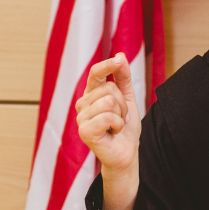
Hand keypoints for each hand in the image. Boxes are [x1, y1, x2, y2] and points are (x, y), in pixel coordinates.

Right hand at [76, 53, 140, 209]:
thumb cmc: (124, 128)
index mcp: (91, 95)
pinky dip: (117, 124)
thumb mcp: (127, 99)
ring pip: (109, 101)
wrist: (126, 153)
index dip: (107, 65)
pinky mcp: (84, 131)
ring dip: (120, 115)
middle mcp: (82, 105)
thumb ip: (123, 78)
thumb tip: (120, 55)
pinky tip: (113, 132)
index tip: (119, 60)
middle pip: (108, 88)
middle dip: (122, 103)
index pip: (95, 73)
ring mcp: (81, 118)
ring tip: (116, 125)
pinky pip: (107, 116)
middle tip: (120, 118)